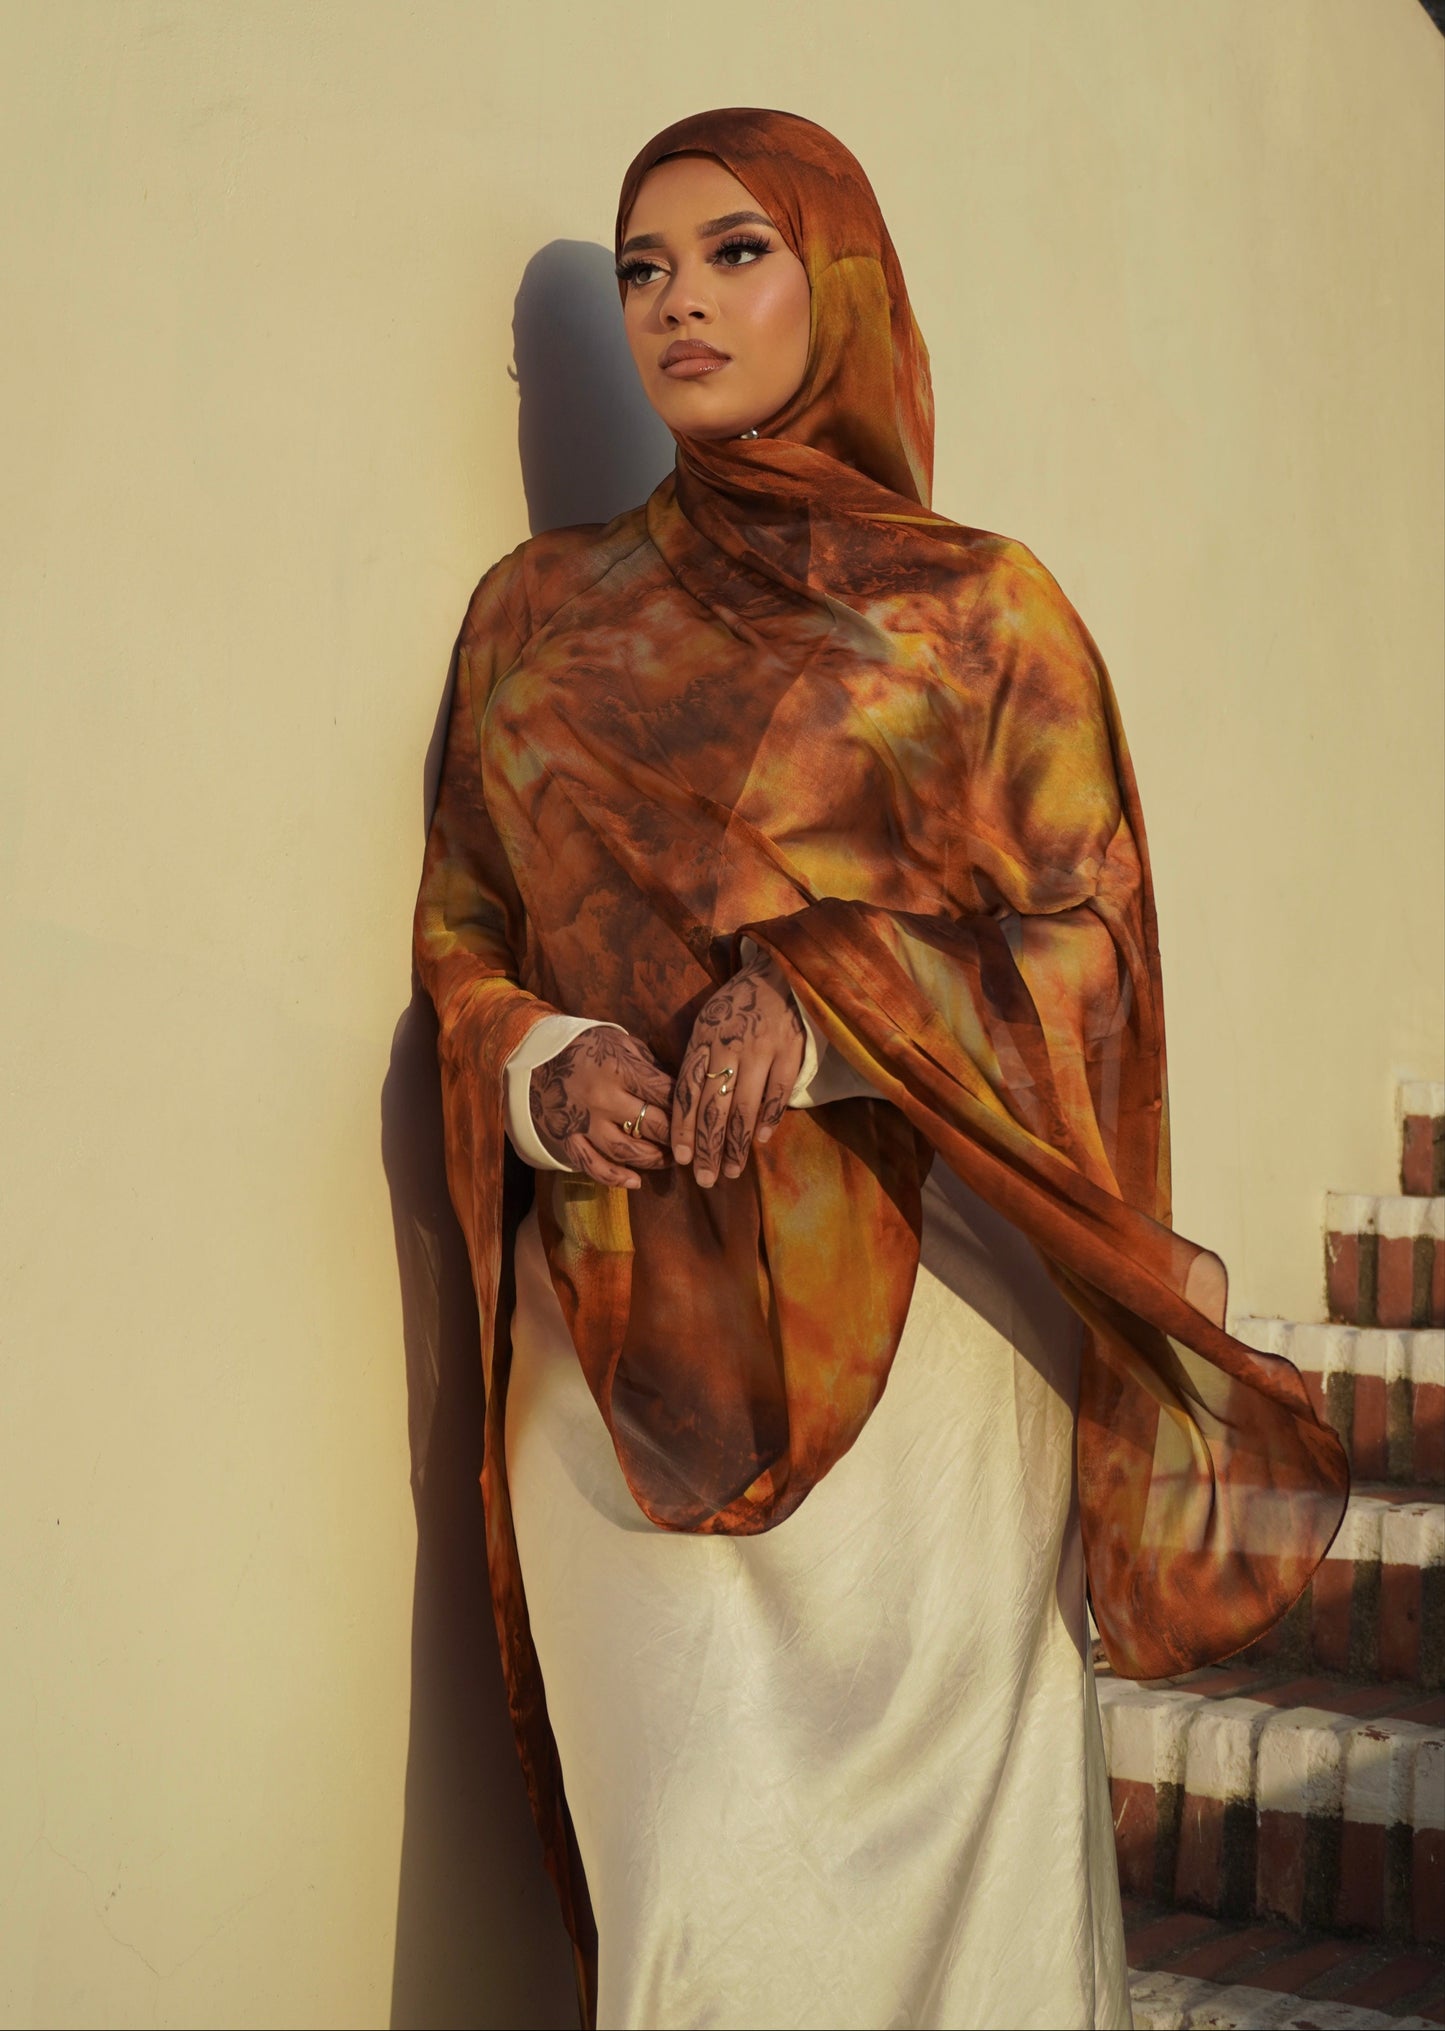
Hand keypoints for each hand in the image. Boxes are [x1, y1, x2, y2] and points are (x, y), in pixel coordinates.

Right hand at [529, 1028, 673, 1188]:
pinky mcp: (568, 1139)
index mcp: (619, 1068)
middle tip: (689, 1142)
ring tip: (668, 1159)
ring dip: (654, 1159)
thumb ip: (649, 1065)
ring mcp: (584, 1122)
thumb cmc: (585, 1047)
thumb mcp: (620, 1042)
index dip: (686, 1107)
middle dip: (677, 1136)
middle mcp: (603, 1098)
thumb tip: (680, 1090)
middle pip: (652, 1124)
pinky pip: (594, 1166)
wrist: (533, 1057)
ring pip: (628, 1151)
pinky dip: (616, 1178)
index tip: (698, 1115)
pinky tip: (635, 1182)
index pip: (665, 1093)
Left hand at [672, 950, 804, 1187]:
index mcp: (704, 1038)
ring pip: (745, 1107)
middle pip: (714, 1107)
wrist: (779, 972)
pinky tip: (760, 1140)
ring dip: (737, 1143)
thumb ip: (698, 1060)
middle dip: (708, 1147)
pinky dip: (769, 1118)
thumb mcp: (708, 1023)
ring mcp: (762, 1049)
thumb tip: (685, 1109)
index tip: (680, 1158)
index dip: (683, 1127)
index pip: (688, 1091)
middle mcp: (729, 1046)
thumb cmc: (737, 1005)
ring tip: (732, 1170)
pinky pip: (777, 1092)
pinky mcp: (791, 1051)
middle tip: (705, 1178)